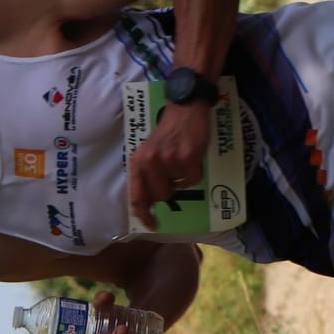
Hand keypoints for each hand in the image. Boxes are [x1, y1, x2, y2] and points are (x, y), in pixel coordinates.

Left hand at [127, 99, 212, 229]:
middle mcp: (150, 162)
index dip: (144, 215)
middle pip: (162, 196)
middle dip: (171, 188)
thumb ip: (147, 175)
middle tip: (174, 173)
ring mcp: (169, 160)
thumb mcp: (149, 152)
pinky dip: (195, 172)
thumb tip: (151, 203)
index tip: (152, 225)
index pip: (137, 197)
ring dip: (184, 177)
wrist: (185, 108)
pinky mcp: (188, 157)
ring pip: (180, 187)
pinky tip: (192, 156)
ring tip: (182, 159)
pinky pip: (193, 179)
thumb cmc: (168, 133)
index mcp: (138, 162)